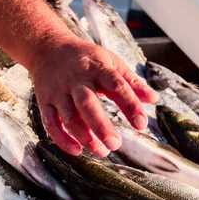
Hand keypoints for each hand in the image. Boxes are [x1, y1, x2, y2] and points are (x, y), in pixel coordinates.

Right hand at [29, 38, 158, 156]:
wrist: (48, 48)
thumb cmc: (85, 58)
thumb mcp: (111, 62)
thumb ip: (131, 82)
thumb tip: (154, 99)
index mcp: (96, 67)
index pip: (116, 85)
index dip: (130, 104)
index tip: (141, 123)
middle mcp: (75, 79)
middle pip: (87, 103)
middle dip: (101, 126)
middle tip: (115, 144)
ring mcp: (58, 92)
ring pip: (68, 117)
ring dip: (84, 136)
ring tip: (102, 151)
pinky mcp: (44, 102)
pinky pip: (50, 124)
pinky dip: (62, 140)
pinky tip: (77, 151)